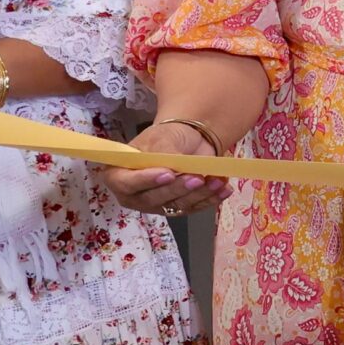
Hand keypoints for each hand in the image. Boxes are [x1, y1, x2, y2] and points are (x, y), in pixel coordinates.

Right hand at [98, 119, 230, 215]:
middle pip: (153, 199)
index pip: (127, 183)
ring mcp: (157, 204)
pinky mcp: (178, 207)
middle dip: (177, 189)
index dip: (147, 181)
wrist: (188, 140)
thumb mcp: (162, 138)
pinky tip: (224, 189)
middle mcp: (135, 194)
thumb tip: (173, 170)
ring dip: (199, 194)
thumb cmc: (167, 137)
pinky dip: (211, 199)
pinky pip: (194, 207)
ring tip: (217, 181)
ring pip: (176, 205)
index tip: (167, 174)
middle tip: (196, 178)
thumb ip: (163, 155)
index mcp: (119, 174)